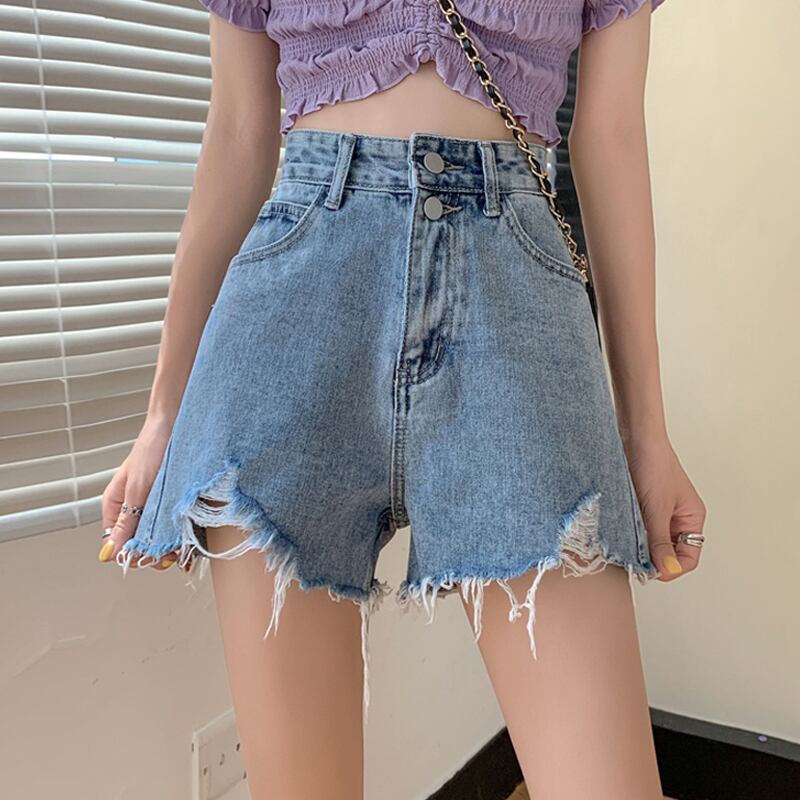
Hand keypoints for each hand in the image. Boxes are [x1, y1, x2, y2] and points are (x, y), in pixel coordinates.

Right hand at [98, 415, 183, 571]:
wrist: (177, 425)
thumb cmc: (153, 449)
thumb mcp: (138, 488)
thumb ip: (126, 520)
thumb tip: (110, 554)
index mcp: (115, 506)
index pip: (117, 545)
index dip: (133, 555)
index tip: (151, 557)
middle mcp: (132, 510)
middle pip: (138, 544)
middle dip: (153, 553)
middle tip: (171, 555)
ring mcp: (152, 506)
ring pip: (157, 538)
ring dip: (168, 547)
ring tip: (182, 550)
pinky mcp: (171, 502)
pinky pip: (172, 526)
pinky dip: (180, 536)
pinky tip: (190, 543)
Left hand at [623, 435, 706, 581]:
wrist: (633, 435)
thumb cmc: (652, 464)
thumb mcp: (656, 508)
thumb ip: (660, 541)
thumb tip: (668, 570)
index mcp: (692, 518)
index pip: (688, 558)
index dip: (669, 568)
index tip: (646, 569)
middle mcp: (677, 518)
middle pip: (668, 553)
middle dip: (652, 558)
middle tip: (630, 557)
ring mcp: (658, 512)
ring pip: (650, 541)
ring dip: (638, 545)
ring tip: (623, 541)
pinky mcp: (640, 506)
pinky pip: (637, 528)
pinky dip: (629, 533)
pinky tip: (617, 530)